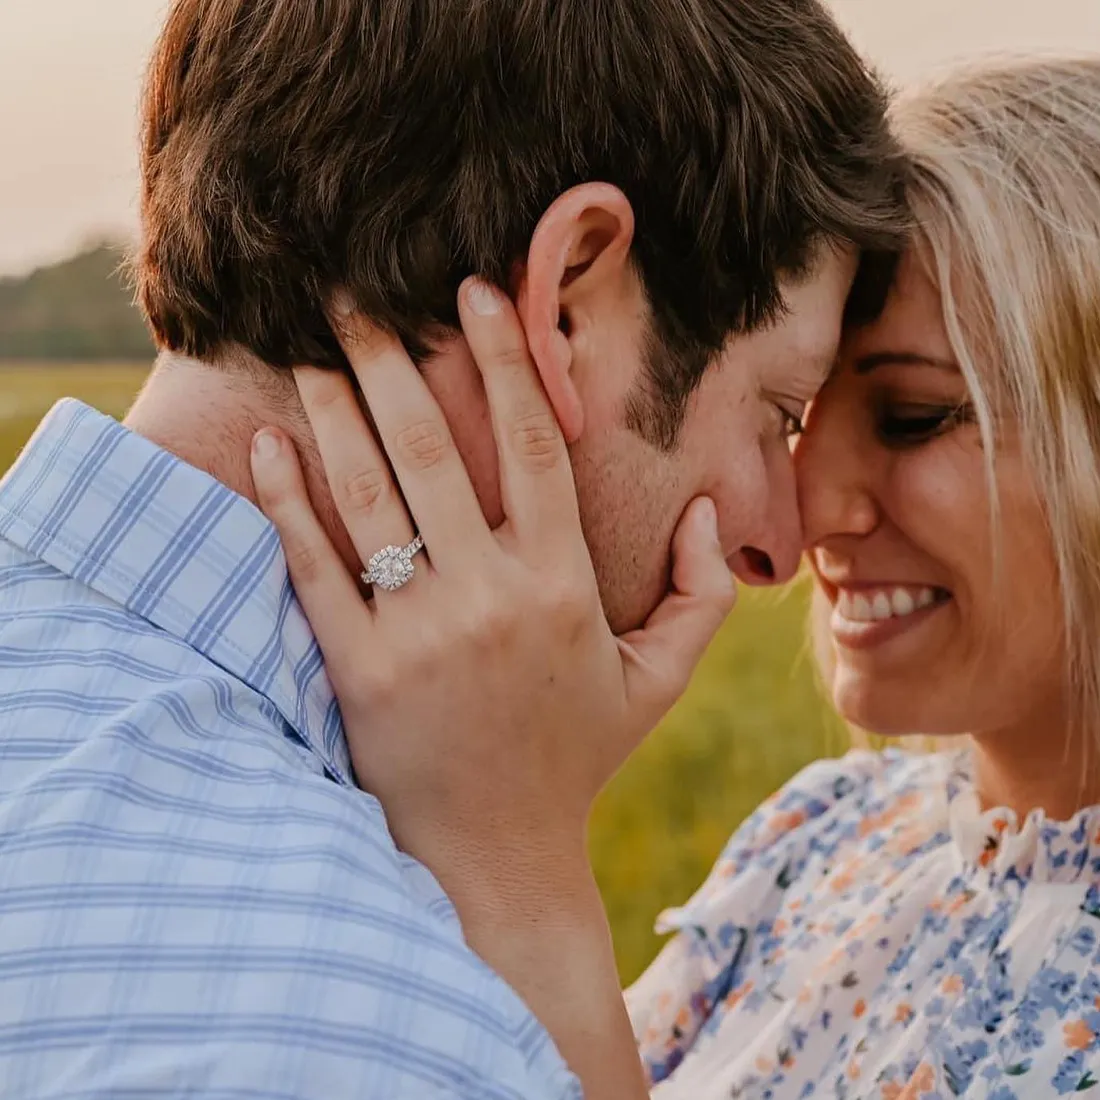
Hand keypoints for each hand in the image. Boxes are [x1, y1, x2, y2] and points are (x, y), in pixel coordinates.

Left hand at [249, 278, 733, 1097]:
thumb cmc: (576, 755)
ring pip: (368, 496)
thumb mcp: (657, 681)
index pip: (532, 445)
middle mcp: (488, 595)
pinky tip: (267, 446)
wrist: (494, 853)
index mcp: (561, 584)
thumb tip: (710, 511)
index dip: (506, 360)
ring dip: (333, 412)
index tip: (477, 293)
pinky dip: (287, 504)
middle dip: (392, 362)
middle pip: (431, 450)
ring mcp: (416, 632)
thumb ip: (700, 595)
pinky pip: (314, 569)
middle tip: (355, 298)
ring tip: (307, 350)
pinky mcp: (356, 670)